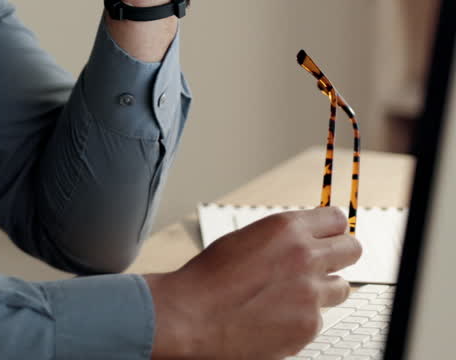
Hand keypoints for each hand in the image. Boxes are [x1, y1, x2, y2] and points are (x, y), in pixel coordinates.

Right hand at [144, 207, 363, 358]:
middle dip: (340, 256)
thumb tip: (303, 240)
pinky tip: (273, 316)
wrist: (192, 315)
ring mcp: (311, 293)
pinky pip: (318, 318)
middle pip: (353, 249)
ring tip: (290, 295)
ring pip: (341, 288)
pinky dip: (300, 319)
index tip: (328, 237)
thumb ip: (280, 238)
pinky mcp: (309, 325)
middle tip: (323, 264)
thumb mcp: (243, 240)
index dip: (331, 230)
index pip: (337, 219)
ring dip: (321, 290)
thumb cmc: (208, 279)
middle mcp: (305, 257)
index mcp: (286, 229)